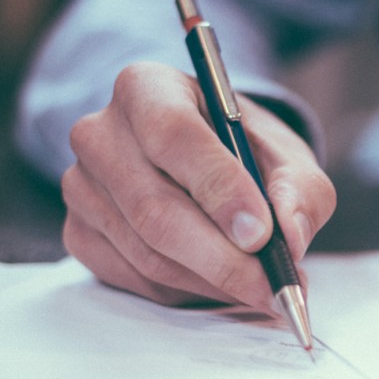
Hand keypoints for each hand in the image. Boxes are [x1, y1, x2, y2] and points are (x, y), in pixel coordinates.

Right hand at [61, 61, 334, 308]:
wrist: (205, 162)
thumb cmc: (244, 151)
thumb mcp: (287, 156)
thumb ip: (299, 190)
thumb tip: (290, 236)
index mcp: (147, 87)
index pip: (173, 135)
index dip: (218, 188)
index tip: (261, 233)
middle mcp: (100, 133)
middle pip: (155, 208)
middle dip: (222, 258)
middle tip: (273, 286)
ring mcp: (81, 186)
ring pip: (147, 253)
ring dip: (212, 281)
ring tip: (261, 288)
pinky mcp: (79, 233)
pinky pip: (135, 278)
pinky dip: (187, 291)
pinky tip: (221, 283)